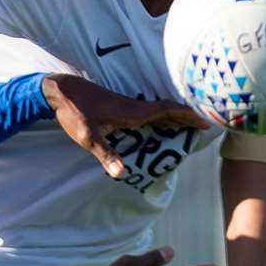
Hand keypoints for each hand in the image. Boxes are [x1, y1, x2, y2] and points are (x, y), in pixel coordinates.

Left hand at [42, 73, 213, 179]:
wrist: (59, 91)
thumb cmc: (73, 112)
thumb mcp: (86, 136)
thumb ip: (105, 154)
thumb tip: (122, 173)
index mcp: (131, 112)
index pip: (167, 111)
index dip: (187, 116)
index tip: (206, 121)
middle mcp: (133, 107)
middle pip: (167, 110)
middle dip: (187, 117)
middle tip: (205, 126)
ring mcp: (126, 106)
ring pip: (158, 110)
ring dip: (175, 116)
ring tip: (189, 126)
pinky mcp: (119, 107)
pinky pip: (148, 111)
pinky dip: (161, 117)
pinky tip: (161, 123)